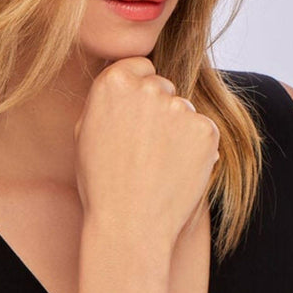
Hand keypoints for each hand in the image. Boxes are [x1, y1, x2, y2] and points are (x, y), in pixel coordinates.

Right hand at [73, 56, 219, 249]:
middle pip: (163, 88)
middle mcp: (148, 88)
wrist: (129, 225)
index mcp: (114, 83)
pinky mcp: (205, 130)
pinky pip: (203, 131)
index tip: (137, 117)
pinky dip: (197, 148)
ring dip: (178, 132)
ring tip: (160, 167)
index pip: (140, 68)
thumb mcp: (87, 136)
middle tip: (147, 149)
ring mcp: (180, 108)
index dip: (139, 93)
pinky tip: (178, 172)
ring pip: (184, 111)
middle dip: (159, 111)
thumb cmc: (102, 185)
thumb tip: (127, 88)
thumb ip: (107, 103)